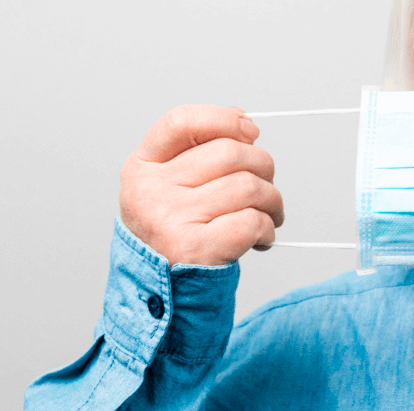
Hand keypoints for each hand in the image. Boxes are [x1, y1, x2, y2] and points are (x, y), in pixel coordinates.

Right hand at [119, 105, 283, 266]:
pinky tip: (260, 237)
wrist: (163, 294)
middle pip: (229, 152)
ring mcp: (169, 219)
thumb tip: (245, 122)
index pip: (181, 121)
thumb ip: (200, 150)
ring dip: (272, 201)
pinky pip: (251, 221)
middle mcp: (149, 190)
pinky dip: (266, 227)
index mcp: (141, 167)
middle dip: (263, 167)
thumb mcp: (171, 186)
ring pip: (248, 186)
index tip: (250, 131)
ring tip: (268, 215)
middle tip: (266, 188)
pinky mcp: (194, 249)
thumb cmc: (176, 234)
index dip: (223, 119)